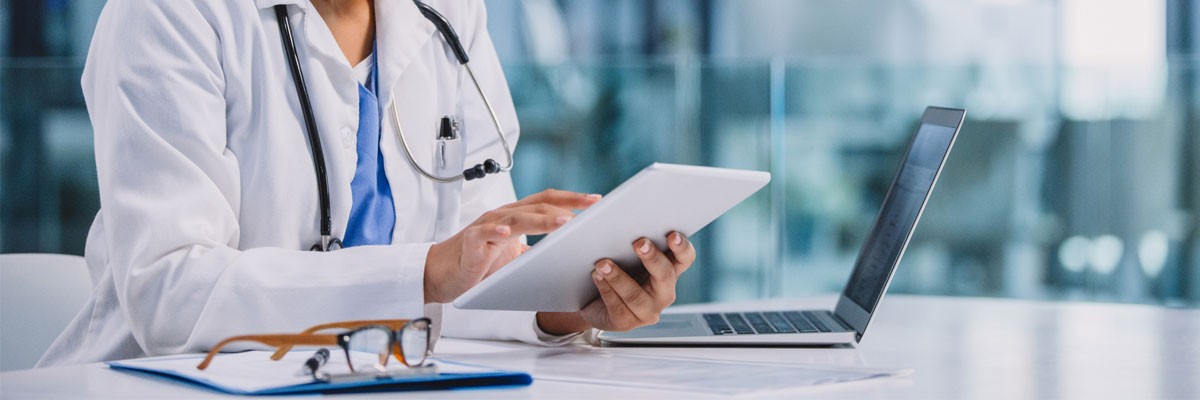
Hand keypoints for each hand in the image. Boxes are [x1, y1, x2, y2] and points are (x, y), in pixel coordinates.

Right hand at [424, 189, 600, 303]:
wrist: (441, 274)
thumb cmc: (478, 263)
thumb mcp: (514, 255)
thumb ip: (537, 250)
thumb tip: (567, 255)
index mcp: (516, 216)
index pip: (547, 200)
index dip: (572, 198)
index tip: (597, 200)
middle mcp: (503, 216)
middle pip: (538, 204)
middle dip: (567, 205)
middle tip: (591, 208)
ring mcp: (486, 226)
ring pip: (517, 217)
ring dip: (542, 219)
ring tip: (563, 222)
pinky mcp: (470, 242)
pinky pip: (483, 234)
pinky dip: (495, 231)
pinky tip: (506, 233)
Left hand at [536, 232, 695, 334]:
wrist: (590, 299)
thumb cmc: (615, 268)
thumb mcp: (626, 253)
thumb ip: (632, 239)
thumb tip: (623, 215)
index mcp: (669, 270)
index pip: (685, 258)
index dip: (681, 247)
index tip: (672, 234)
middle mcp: (663, 292)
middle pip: (664, 275)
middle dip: (652, 258)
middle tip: (638, 243)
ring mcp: (647, 311)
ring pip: (636, 296)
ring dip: (619, 277)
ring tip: (602, 263)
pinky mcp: (627, 323)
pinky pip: (618, 307)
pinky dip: (606, 290)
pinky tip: (597, 277)